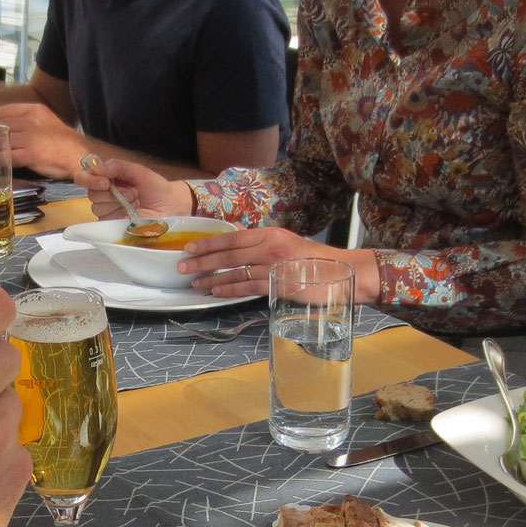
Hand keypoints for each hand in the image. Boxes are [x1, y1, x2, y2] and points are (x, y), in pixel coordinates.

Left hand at [0, 102, 83, 177]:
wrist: (78, 154)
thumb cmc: (61, 142)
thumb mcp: (45, 122)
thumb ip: (27, 121)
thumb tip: (6, 128)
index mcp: (33, 110)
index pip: (5, 111)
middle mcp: (31, 121)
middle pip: (0, 126)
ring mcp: (31, 137)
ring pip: (1, 141)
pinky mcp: (32, 153)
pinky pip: (8, 156)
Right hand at [75, 157, 192, 220]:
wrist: (170, 206)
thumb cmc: (156, 188)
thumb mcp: (138, 171)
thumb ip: (117, 166)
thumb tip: (95, 169)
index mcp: (108, 178)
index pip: (83, 177)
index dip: (89, 179)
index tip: (105, 182)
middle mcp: (104, 193)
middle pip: (90, 193)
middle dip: (109, 192)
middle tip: (130, 192)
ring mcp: (108, 210)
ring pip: (97, 207)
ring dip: (116, 204)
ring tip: (133, 202)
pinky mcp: (111, 225)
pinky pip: (103, 220)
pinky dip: (117, 215)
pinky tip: (130, 213)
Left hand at [178, 229, 376, 301]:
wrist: (343, 273)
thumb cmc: (314, 261)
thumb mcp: (286, 244)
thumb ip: (262, 243)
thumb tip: (238, 237)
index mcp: (271, 234)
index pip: (232, 237)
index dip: (208, 243)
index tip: (189, 248)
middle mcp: (270, 247)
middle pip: (228, 254)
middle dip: (202, 261)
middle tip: (182, 267)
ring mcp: (274, 266)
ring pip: (235, 272)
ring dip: (211, 278)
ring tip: (194, 283)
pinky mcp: (279, 285)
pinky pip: (247, 287)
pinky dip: (229, 289)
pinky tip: (216, 292)